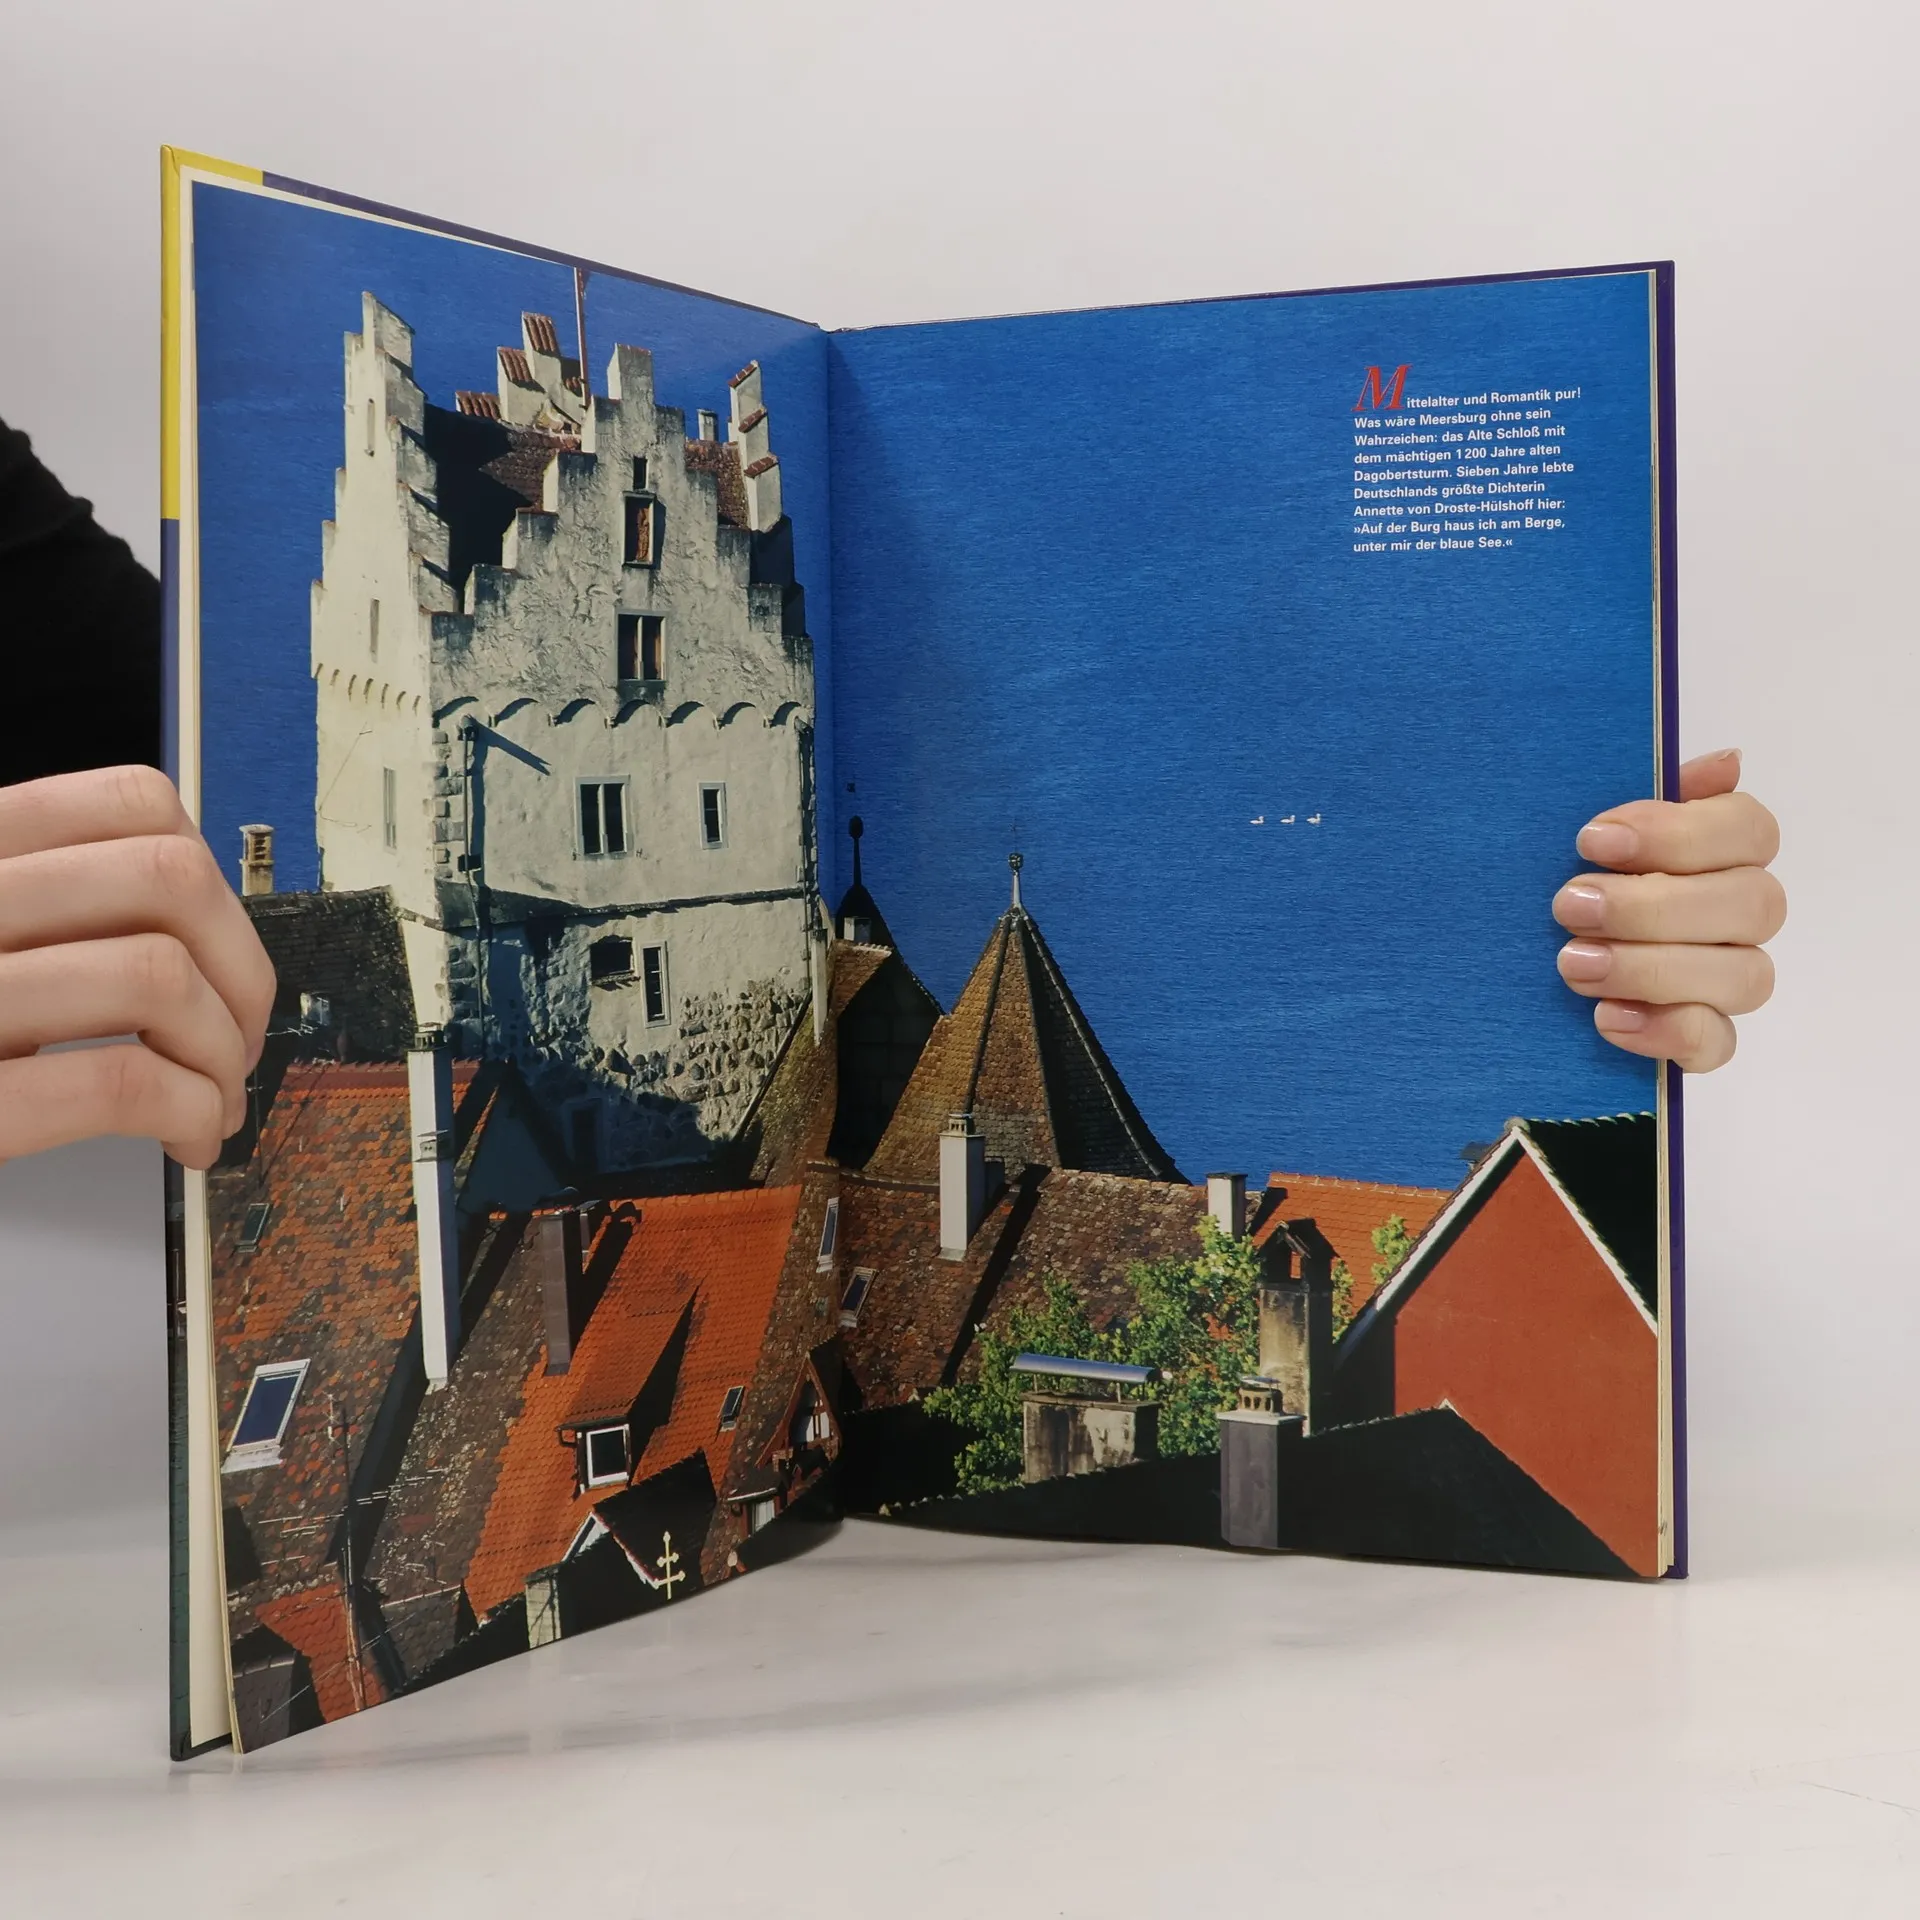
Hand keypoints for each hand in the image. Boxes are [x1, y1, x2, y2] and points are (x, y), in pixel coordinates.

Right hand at [0, 767, 276, 1167]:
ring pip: (156, 975)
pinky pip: (121, 1082)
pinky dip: (190, 1111)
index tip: (224, 954)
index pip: (133, 803)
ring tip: (211, 1099)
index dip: (215, 882)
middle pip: (168, 880)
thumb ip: (57, 917)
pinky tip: (186, 1136)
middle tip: (237, 1041)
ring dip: (220, 1052)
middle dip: (242, 972)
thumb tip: (204, 938)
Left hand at [1552, 749, 1783, 1072]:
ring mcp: (1730, 977)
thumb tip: (1725, 763)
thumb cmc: (1565, 872)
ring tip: (1573, 963)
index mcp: (1725, 850)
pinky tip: (1608, 1017)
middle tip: (1568, 905)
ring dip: (1653, 968)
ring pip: (1744, 976)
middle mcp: (1742, 912)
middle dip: (1652, 905)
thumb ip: (1652, 791)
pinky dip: (1666, 1032)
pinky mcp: (1703, 1036)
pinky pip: (1716, 1044)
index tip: (1592, 839)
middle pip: (1752, 904)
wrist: (1506, 949)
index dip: (1679, 833)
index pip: (1750, 831)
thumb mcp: (1589, 826)